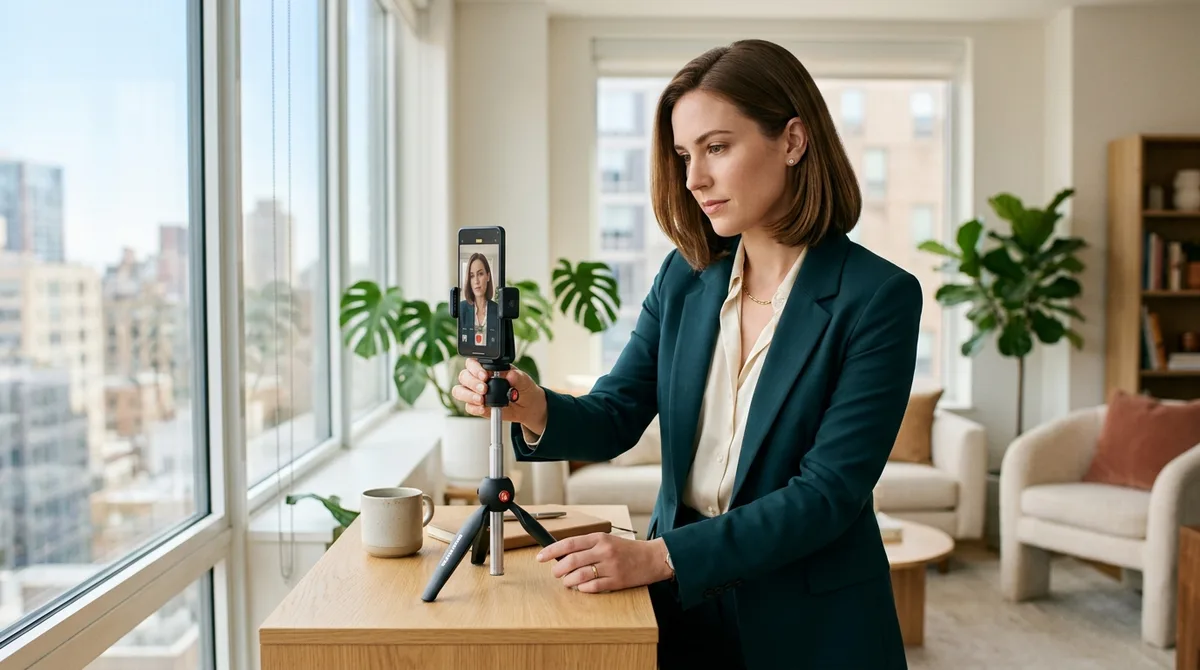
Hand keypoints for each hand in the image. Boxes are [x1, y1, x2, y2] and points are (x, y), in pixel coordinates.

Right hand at [450, 357, 547, 432]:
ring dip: (468, 395)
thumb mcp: (525, 380)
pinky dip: (474, 408)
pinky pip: (468, 406)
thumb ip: (518, 377)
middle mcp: (478, 378)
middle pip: (464, 376)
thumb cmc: (524, 388)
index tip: (485, 375)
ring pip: (460, 390)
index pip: (473, 363)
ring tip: (481, 400)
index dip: (475, 368)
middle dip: (472, 383)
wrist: (527, 406)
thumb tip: (510, 375)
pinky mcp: (477, 406)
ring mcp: (475, 392)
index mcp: (488, 366)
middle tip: (484, 389)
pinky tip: (483, 408)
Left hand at [536, 533, 671, 593]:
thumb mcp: (607, 541)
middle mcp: (604, 551)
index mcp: (599, 538)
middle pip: (571, 561)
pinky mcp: (616, 581)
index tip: (540, 557)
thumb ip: (587, 546)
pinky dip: (583, 589)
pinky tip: (582, 587)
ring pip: (579, 576)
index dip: (551, 551)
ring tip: (567, 582)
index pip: (569, 543)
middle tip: (556, 573)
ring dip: (568, 581)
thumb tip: (562, 556)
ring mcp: (610, 567)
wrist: (652, 558)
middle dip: (558, 570)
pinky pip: (592, 587)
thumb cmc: (627, 550)